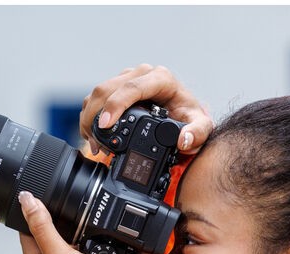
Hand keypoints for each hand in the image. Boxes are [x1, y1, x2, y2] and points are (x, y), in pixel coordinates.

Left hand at [18, 191, 135, 253]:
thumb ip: (43, 227)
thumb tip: (26, 200)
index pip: (27, 234)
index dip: (33, 214)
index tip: (40, 198)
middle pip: (48, 241)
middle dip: (58, 225)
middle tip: (67, 210)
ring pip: (67, 250)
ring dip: (76, 238)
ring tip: (85, 227)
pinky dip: (91, 251)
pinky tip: (99, 247)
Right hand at [80, 64, 213, 155]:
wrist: (183, 112)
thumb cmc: (189, 116)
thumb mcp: (200, 125)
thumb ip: (197, 133)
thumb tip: (183, 140)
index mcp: (161, 79)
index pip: (132, 88)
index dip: (115, 105)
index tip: (106, 125)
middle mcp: (142, 74)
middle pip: (108, 89)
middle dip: (96, 117)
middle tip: (96, 143)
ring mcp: (127, 78)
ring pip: (98, 92)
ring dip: (90, 117)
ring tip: (93, 142)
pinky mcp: (117, 87)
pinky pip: (96, 98)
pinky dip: (90, 116)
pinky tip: (91, 135)